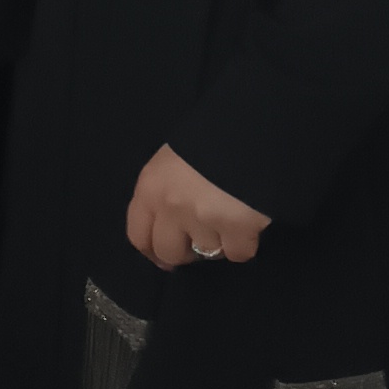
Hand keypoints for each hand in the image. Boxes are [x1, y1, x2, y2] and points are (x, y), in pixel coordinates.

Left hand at [126, 144, 270, 268]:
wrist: (250, 129)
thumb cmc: (210, 137)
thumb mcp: (174, 158)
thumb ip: (165, 190)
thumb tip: (170, 225)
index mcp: (150, 186)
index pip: (138, 235)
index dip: (151, 250)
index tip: (163, 258)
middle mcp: (170, 207)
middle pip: (169, 252)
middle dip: (186, 253)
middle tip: (202, 242)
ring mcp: (203, 220)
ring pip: (208, 252)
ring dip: (219, 241)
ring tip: (230, 216)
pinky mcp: (236, 229)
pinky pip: (238, 253)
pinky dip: (244, 243)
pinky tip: (248, 223)